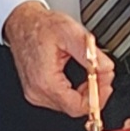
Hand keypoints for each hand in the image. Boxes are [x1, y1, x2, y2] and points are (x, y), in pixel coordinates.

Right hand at [2, 1, 112, 118]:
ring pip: (69, 105)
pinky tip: (79, 78)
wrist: (22, 22)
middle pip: (74, 108)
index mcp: (45, 81)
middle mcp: (37, 92)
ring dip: (84, 93)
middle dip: (93, 93)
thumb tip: (107, 70)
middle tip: (102, 74)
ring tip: (91, 73)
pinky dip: (74, 91)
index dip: (98, 97)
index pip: (78, 107)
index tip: (106, 82)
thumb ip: (91, 54)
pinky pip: (61, 100)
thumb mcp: (71, 33)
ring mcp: (35, 93)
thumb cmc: (40, 26)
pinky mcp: (36, 91)